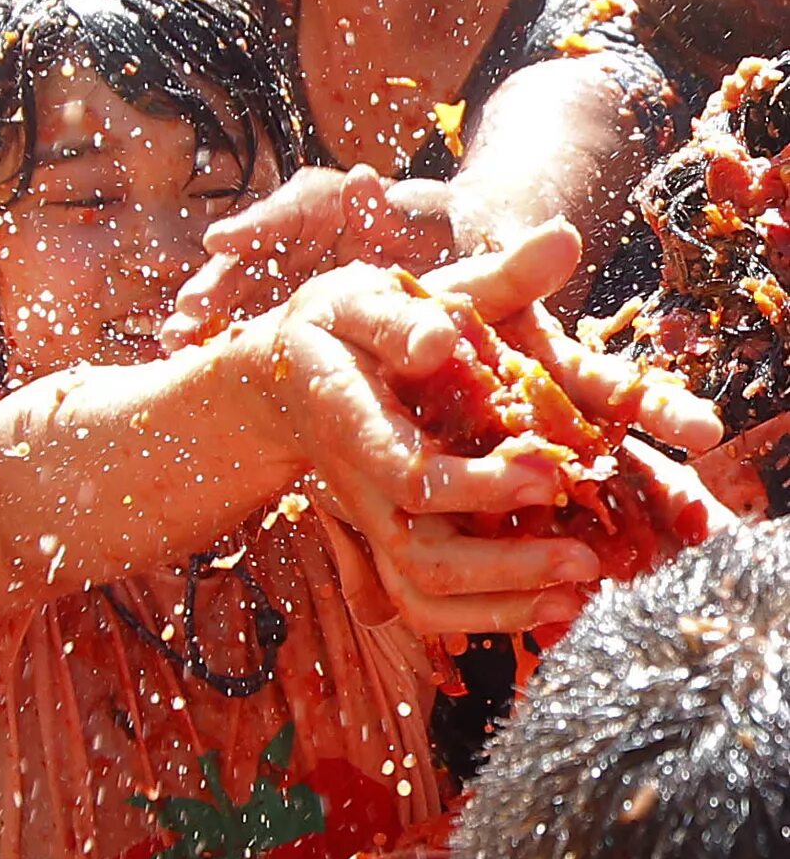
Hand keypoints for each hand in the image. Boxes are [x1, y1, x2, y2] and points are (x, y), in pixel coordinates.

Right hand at [166, 167, 452, 346]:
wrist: (459, 259)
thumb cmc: (448, 235)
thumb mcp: (430, 219)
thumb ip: (392, 209)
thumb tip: (360, 181)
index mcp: (331, 202)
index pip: (288, 209)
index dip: (253, 226)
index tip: (218, 241)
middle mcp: (297, 234)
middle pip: (247, 253)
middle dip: (217, 280)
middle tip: (191, 306)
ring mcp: (285, 271)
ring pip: (236, 288)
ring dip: (203, 314)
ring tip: (175, 341)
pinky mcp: (282, 306)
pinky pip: (244, 319)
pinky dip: (217, 338)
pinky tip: (189, 361)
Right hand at [258, 240, 613, 636]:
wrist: (274, 378)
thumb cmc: (340, 324)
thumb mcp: (391, 284)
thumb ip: (481, 275)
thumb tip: (561, 245)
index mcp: (353, 417)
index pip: (409, 471)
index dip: (476, 483)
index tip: (548, 471)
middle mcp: (358, 485)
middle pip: (421, 554)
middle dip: (505, 566)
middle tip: (584, 558)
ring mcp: (372, 521)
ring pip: (422, 593)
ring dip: (501, 605)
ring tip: (577, 591)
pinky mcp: (389, 540)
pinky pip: (426, 601)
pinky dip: (485, 613)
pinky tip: (549, 600)